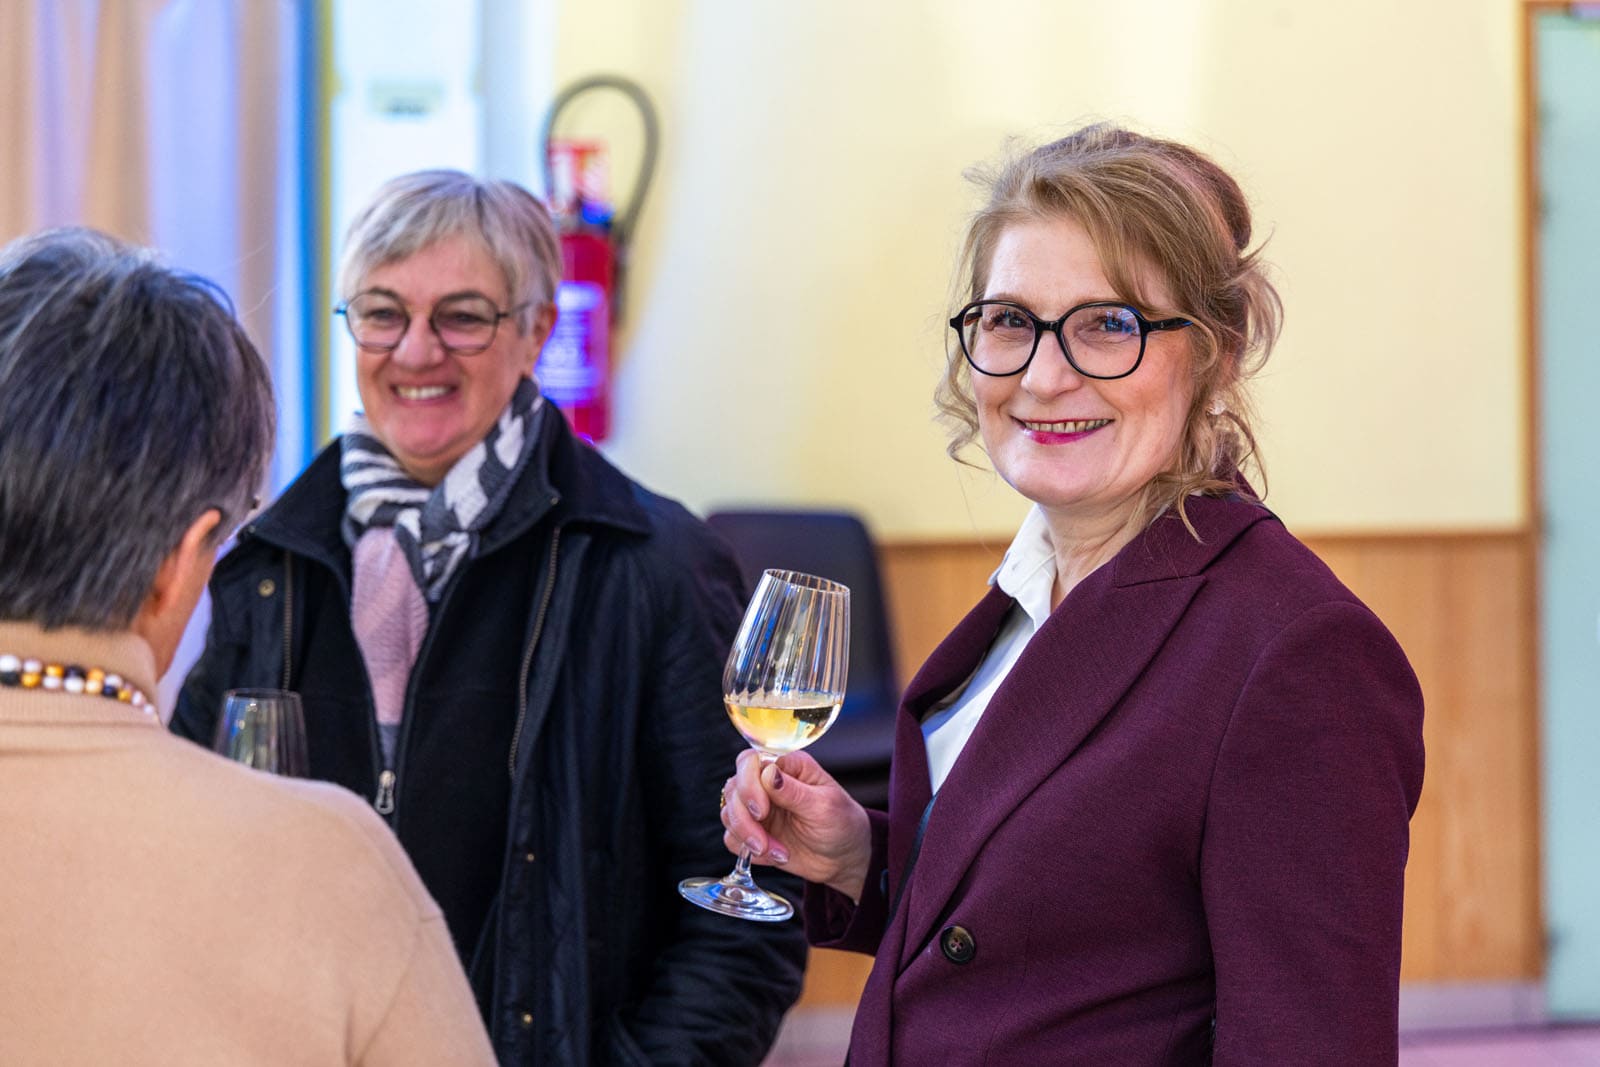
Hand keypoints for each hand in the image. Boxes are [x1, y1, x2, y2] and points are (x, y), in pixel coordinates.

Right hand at [721, 749, 871, 902]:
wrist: (844, 857)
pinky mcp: (753, 831)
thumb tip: (768, 772)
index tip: (762, 810)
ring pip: (728, 814)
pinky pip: (731, 838)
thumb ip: (794, 791)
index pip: (749, 761)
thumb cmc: (842, 823)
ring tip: (778, 852)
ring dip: (747, 837)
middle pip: (733, 788)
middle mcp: (767, 783)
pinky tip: (775, 857)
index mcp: (787, 766)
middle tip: (763, 841)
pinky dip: (748, 851)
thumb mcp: (824, 806)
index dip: (749, 784)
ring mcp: (758, 807)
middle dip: (744, 818)